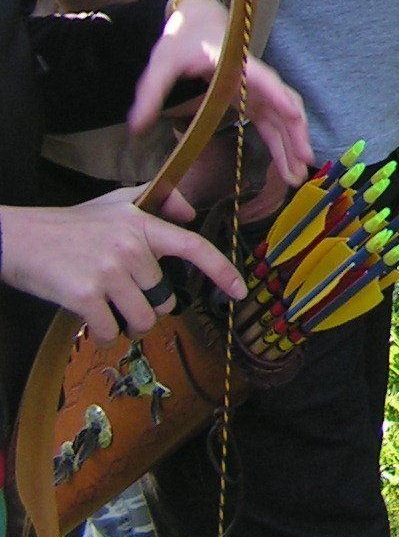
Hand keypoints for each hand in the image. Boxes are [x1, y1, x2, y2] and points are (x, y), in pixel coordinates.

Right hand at [0, 188, 245, 342]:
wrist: (18, 238)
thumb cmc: (69, 224)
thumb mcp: (115, 202)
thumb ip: (156, 203)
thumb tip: (191, 213)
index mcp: (142, 224)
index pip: (193, 247)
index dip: (222, 270)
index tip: (240, 291)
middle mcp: (130, 248)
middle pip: (165, 298)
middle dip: (152, 305)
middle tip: (128, 298)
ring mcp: (107, 273)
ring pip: (143, 319)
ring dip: (131, 325)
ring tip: (112, 311)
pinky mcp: (83, 297)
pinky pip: (110, 331)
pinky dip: (104, 334)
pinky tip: (91, 320)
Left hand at [128, 0, 313, 187]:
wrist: (198, 25)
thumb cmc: (183, 41)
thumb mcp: (162, 63)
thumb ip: (151, 93)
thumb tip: (136, 128)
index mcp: (235, 63)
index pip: (263, 79)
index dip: (279, 96)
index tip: (293, 115)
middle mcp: (254, 78)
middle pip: (283, 104)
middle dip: (295, 132)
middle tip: (304, 161)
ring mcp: (257, 90)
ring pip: (283, 118)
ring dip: (293, 143)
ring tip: (298, 174)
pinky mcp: (254, 101)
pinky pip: (273, 123)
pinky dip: (282, 142)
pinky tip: (288, 163)